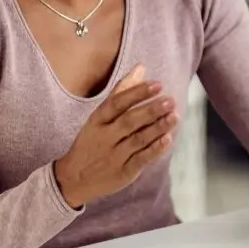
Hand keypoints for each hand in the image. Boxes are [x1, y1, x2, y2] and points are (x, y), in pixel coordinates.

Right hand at [53, 65, 177, 208]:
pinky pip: (140, 159)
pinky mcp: (123, 172)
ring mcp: (114, 156)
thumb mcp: (100, 116)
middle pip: (129, 121)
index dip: (137, 93)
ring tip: (174, 116)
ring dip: (157, 128)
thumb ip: (121, 92)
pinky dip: (154, 149)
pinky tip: (167, 139)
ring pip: (137, 140)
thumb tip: (141, 67)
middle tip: (170, 100)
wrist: (74, 179)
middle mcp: (105, 137)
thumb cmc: (93, 141)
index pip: (117, 103)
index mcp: (98, 120)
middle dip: (151, 110)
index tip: (157, 84)